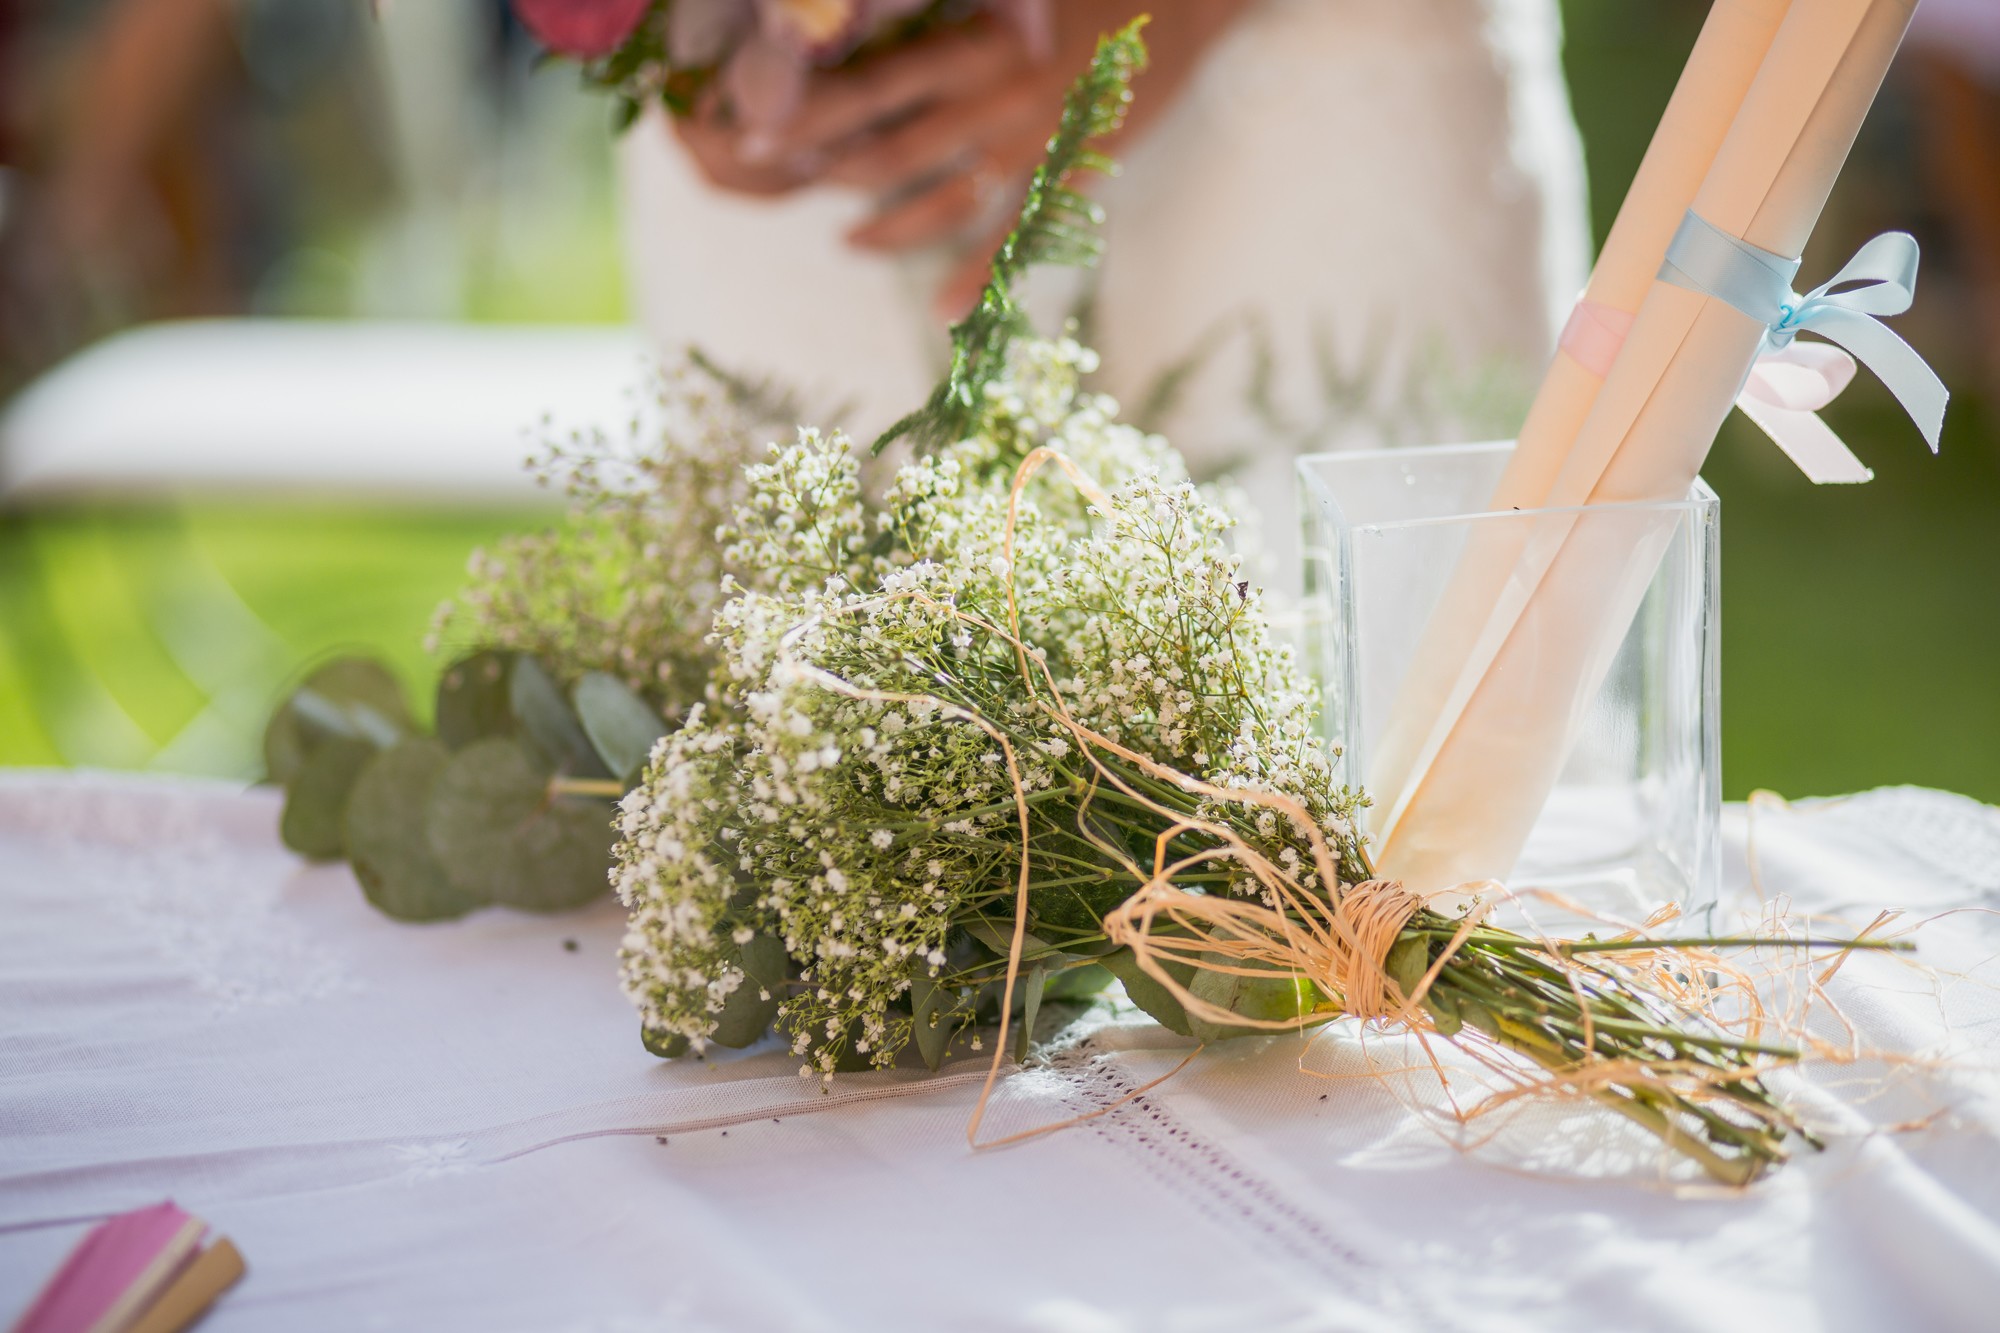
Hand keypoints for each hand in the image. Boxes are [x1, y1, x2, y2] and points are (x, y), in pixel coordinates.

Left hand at [676, 0, 1253, 319]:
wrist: (1182, 0)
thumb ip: (943, 20)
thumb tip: (866, 36)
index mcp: (970, 45)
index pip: (867, 88)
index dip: (806, 116)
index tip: (751, 130)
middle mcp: (990, 98)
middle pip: (888, 151)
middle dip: (823, 174)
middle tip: (770, 185)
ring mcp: (1030, 143)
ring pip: (941, 201)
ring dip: (888, 230)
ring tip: (848, 244)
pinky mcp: (1071, 171)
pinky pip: (1014, 234)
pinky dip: (977, 275)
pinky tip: (943, 311)